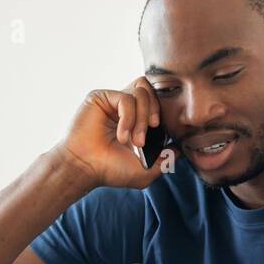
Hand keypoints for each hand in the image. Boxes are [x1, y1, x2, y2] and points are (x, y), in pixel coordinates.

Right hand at [53, 77, 176, 189]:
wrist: (85, 168)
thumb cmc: (108, 170)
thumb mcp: (144, 171)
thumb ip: (165, 160)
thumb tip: (178, 149)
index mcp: (135, 119)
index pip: (157, 102)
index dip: (162, 114)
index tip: (160, 135)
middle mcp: (124, 107)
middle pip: (152, 91)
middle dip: (155, 114)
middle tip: (145, 139)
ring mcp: (113, 101)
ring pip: (142, 91)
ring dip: (142, 118)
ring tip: (134, 140)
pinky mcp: (101, 97)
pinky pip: (126, 98)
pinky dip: (129, 119)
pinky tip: (121, 136)